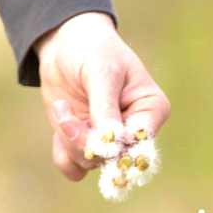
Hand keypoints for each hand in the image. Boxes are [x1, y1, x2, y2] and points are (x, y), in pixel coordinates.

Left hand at [34, 12, 170, 180]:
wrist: (66, 43)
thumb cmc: (93, 49)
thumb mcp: (101, 71)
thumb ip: (105, 107)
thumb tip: (108, 142)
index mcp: (151, 111)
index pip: (141, 142)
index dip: (116, 141)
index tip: (94, 122)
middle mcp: (134, 131)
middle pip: (115, 159)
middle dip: (86, 142)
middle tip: (63, 112)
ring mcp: (110, 140)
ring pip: (92, 163)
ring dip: (70, 141)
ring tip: (60, 107)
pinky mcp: (86, 144)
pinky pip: (75, 168)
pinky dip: (64, 155)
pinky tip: (60, 124)